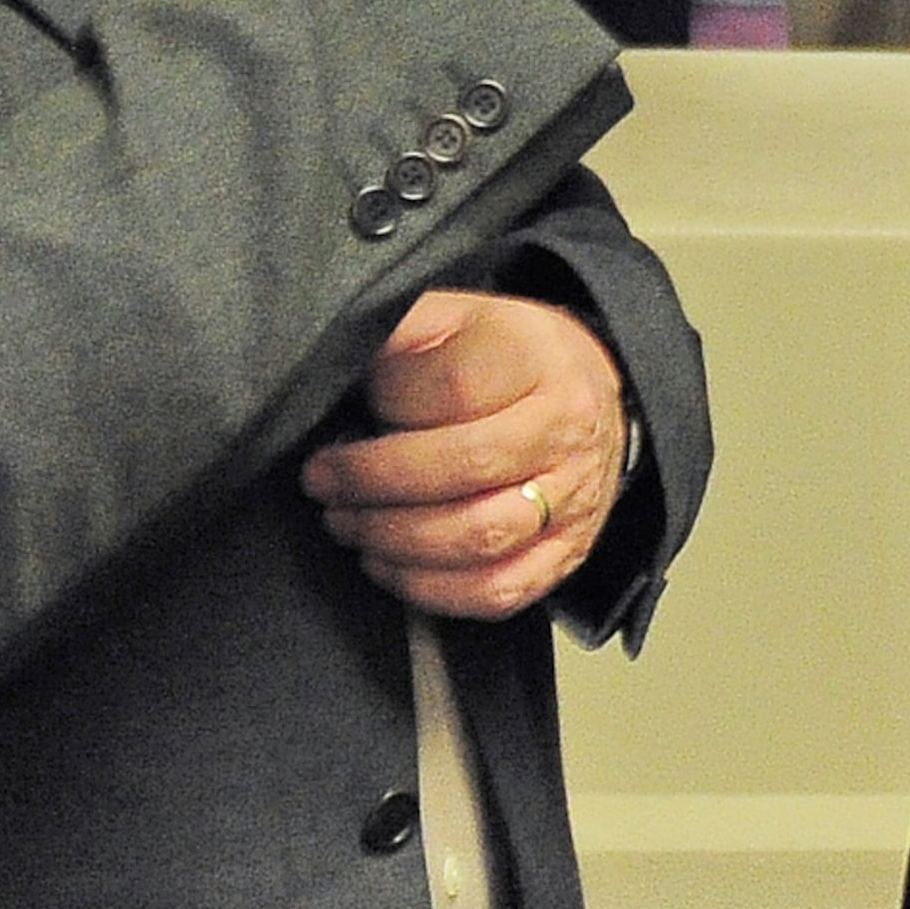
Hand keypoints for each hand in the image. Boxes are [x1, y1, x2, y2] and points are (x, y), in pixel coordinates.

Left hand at [301, 290, 628, 617]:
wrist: (585, 392)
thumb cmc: (508, 359)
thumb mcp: (458, 317)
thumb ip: (402, 328)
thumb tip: (340, 350)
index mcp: (536, 358)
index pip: (456, 384)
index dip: (388, 401)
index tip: (351, 406)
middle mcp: (564, 430)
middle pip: (467, 466)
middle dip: (375, 482)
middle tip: (324, 481)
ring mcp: (573, 499)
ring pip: (480, 537)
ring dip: (394, 539)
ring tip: (349, 523)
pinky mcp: (567, 554)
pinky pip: (497, 591)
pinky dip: (431, 588)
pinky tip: (391, 565)